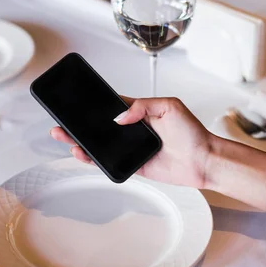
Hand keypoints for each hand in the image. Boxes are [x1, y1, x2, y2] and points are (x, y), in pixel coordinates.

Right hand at [50, 97, 214, 188]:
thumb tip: (120, 116)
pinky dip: (93, 159)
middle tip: (62, 122)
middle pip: (99, 126)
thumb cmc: (192, 133)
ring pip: (100, 144)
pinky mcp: (133, 164)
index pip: (110, 106)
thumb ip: (143, 106)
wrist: (204, 161)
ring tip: (66, 137)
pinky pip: (109, 162)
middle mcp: (132, 129)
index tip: (76, 101)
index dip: (94, 105)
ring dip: (81, 141)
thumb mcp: (170, 106)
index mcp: (139, 112)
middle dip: (79, 124)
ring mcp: (131, 147)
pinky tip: (82, 154)